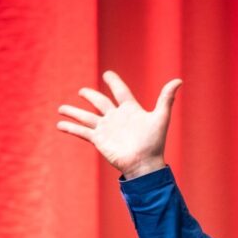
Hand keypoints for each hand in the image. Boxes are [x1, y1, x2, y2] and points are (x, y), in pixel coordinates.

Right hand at [57, 71, 181, 179]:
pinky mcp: (99, 139)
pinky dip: (70, 127)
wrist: (144, 163)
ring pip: (86, 116)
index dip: (115, 83)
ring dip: (74, 111)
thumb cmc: (154, 142)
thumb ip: (166, 98)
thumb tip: (178, 80)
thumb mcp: (161, 117)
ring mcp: (106, 128)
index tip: (108, 74)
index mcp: (131, 110)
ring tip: (61, 107)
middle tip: (82, 91)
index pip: (121, 92)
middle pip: (100, 102)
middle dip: (90, 96)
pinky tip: (59, 124)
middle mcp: (117, 117)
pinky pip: (82, 131)